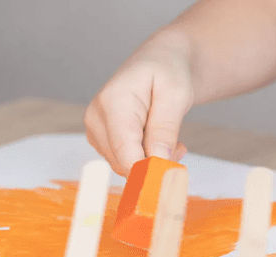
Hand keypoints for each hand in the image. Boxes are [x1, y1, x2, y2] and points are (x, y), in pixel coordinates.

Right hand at [85, 31, 193, 175]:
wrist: (161, 61)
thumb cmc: (169, 71)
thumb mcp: (176, 95)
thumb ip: (165, 128)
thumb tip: (159, 160)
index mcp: (113, 103)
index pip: (125, 153)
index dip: (149, 172)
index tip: (172, 176)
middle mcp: (96, 117)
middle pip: (124, 163)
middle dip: (155, 163)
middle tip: (179, 148)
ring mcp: (96, 129)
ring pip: (124, 165)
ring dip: (152, 160)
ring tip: (172, 140)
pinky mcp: (101, 138)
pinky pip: (124, 161)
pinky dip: (145, 158)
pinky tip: (158, 141)